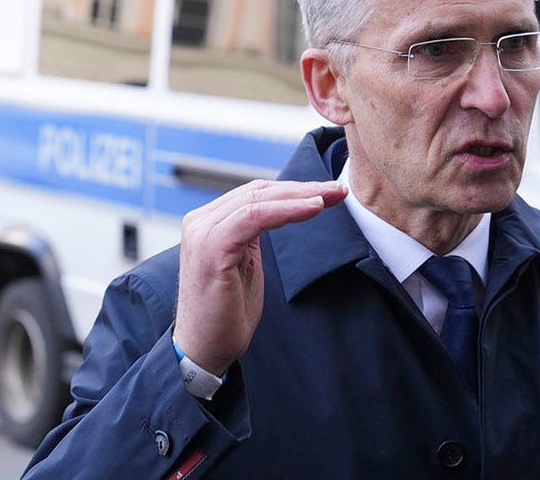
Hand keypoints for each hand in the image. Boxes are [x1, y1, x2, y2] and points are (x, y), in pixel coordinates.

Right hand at [174, 179, 347, 374]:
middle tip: (338, 190)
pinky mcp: (212, 248)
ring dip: (300, 196)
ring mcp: (203, 233)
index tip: (329, 191)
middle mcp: (201, 221)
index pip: (256, 193)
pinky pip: (254, 217)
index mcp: (209, 222)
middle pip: (259, 191)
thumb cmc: (227, 312)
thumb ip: (253, 233)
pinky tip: (313, 208)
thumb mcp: (245, 262)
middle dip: (303, 188)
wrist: (204, 350)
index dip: (294, 189)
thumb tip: (281, 210)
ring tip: (331, 196)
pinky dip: (286, 210)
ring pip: (258, 199)